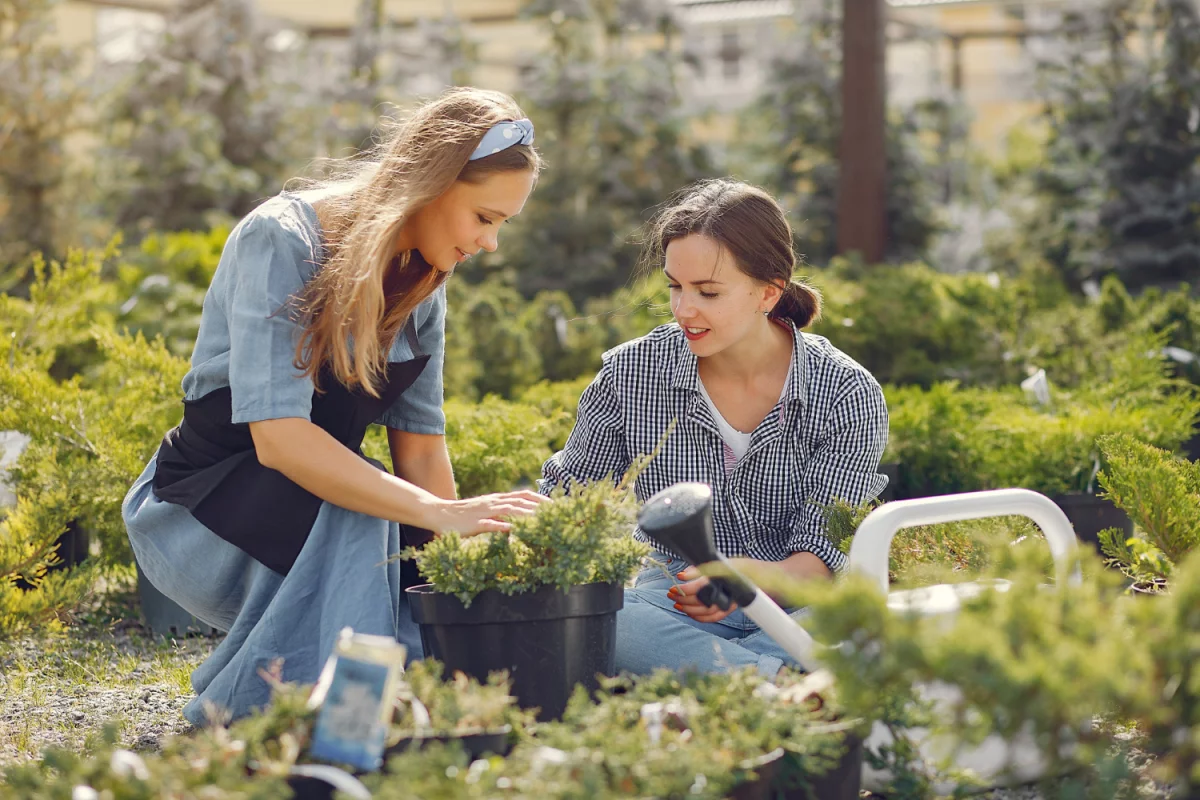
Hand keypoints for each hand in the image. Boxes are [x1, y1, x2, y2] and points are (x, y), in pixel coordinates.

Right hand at [425, 490, 548, 535]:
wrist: (439, 513)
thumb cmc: (463, 515)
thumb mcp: (485, 510)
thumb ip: (500, 512)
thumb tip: (516, 518)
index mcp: (497, 499)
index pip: (522, 494)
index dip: (539, 498)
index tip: (555, 503)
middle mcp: (493, 502)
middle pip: (520, 501)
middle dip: (539, 506)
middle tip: (556, 512)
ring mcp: (485, 512)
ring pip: (509, 510)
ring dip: (526, 514)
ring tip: (542, 519)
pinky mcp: (475, 524)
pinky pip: (491, 524)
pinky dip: (504, 526)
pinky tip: (515, 530)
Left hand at [666, 559, 757, 623]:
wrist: (755, 575)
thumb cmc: (734, 567)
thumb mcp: (719, 561)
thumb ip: (701, 567)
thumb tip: (683, 575)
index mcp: (726, 575)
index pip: (704, 583)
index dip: (689, 583)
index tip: (678, 577)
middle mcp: (728, 591)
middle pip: (702, 599)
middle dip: (684, 596)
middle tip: (671, 591)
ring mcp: (730, 601)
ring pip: (707, 610)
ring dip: (688, 608)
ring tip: (675, 602)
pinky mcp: (729, 608)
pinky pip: (714, 617)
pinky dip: (699, 617)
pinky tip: (688, 612)